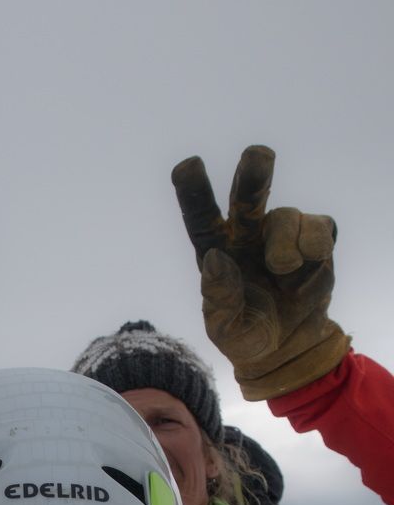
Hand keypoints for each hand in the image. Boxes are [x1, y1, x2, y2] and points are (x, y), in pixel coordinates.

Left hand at [171, 145, 349, 399]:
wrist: (288, 349)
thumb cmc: (247, 336)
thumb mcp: (228, 329)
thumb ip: (220, 300)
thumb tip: (216, 259)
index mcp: (216, 251)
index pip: (200, 218)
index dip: (193, 191)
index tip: (187, 166)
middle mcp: (246, 235)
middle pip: (247, 196)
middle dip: (253, 174)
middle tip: (258, 154)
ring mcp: (280, 233)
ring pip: (285, 217)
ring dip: (285, 246)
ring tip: (283, 273)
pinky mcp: (314, 238)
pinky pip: (317, 228)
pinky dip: (313, 252)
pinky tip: (303, 275)